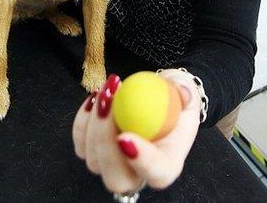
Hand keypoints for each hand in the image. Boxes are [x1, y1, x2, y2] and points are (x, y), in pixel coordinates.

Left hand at [72, 70, 201, 195]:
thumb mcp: (185, 90)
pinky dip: (83, 119)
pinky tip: (95, 97)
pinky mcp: (94, 150)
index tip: (126, 137)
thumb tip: (183, 92)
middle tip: (109, 101)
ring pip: (93, 159)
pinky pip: (80, 142)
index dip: (141, 160)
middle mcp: (138, 172)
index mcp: (167, 163)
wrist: (156, 97)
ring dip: (93, 122)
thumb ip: (185, 91)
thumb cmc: (173, 98)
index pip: (157, 173)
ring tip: (108, 89)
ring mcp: (113, 164)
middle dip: (105, 140)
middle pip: (116, 176)